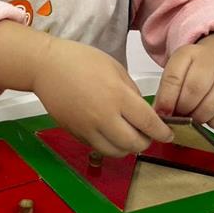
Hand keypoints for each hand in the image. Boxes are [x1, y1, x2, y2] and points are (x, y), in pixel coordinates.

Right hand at [32, 38, 172, 155]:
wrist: (46, 67)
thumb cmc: (80, 60)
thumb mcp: (115, 67)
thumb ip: (131, 91)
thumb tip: (141, 111)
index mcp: (118, 96)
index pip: (148, 124)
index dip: (162, 132)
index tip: (168, 134)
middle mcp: (104, 117)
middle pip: (134, 144)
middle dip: (146, 142)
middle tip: (147, 134)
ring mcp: (88, 129)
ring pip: (116, 152)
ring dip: (127, 147)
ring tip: (128, 135)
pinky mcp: (75, 134)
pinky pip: (98, 147)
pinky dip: (109, 144)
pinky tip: (109, 132)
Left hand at [153, 33, 213, 128]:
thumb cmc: (193, 71)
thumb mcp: (175, 73)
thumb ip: (165, 92)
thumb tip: (158, 115)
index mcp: (189, 54)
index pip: (174, 77)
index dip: (166, 99)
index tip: (162, 113)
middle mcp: (212, 61)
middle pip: (194, 90)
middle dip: (182, 109)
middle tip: (178, 115)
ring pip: (211, 105)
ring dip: (197, 118)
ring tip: (191, 117)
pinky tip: (208, 117)